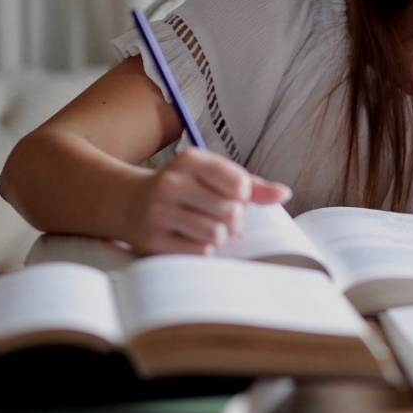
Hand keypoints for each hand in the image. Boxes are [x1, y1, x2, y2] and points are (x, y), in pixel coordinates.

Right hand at [125, 148, 291, 255]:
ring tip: (206, 229)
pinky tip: (189, 239)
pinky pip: (198, 252)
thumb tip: (285, 194)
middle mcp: (171, 182)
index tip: (230, 196)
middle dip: (233, 220)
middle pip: (231, 212)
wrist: (128, 203)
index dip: (243, 197)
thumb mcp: (213, 177)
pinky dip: (202, 250)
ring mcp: (158, 211)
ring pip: (216, 234)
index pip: (240, 183)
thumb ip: (252, 186)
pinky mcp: (151, 239)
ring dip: (218, 237)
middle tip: (220, 218)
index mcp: (190, 160)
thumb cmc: (185, 190)